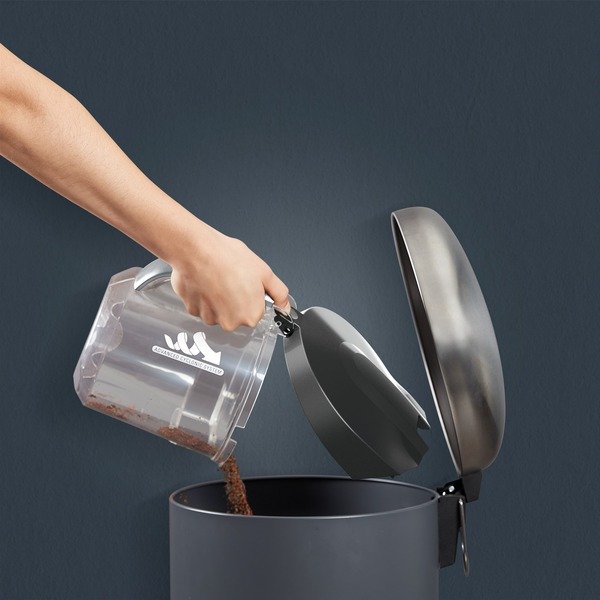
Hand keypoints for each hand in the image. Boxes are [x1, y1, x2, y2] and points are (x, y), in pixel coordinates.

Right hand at [170, 231, 289, 330]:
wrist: (198, 250)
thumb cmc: (228, 258)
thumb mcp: (265, 272)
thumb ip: (279, 293)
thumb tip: (285, 306)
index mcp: (250, 315)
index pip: (256, 311)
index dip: (253, 295)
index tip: (246, 283)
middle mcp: (230, 322)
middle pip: (236, 314)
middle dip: (235, 299)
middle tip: (232, 279)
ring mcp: (209, 318)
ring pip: (218, 311)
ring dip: (218, 298)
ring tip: (217, 278)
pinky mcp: (192, 310)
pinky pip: (202, 306)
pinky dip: (203, 296)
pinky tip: (205, 281)